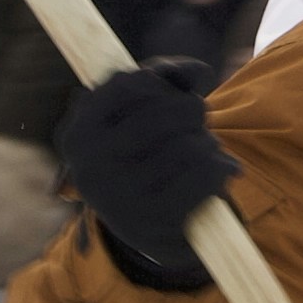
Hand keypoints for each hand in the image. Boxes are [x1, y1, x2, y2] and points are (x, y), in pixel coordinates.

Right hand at [59, 62, 235, 290]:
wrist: (157, 231)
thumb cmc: (149, 156)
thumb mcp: (145, 114)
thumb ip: (167, 78)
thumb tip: (197, 71)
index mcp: (78, 135)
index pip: (124, 83)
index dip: (157, 79)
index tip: (169, 89)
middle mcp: (91, 168)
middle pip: (165, 112)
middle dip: (193, 110)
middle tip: (198, 119)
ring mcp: (121, 198)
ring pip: (189, 144)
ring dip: (209, 143)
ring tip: (207, 150)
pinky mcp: (155, 222)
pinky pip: (205, 174)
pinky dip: (223, 167)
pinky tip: (223, 170)